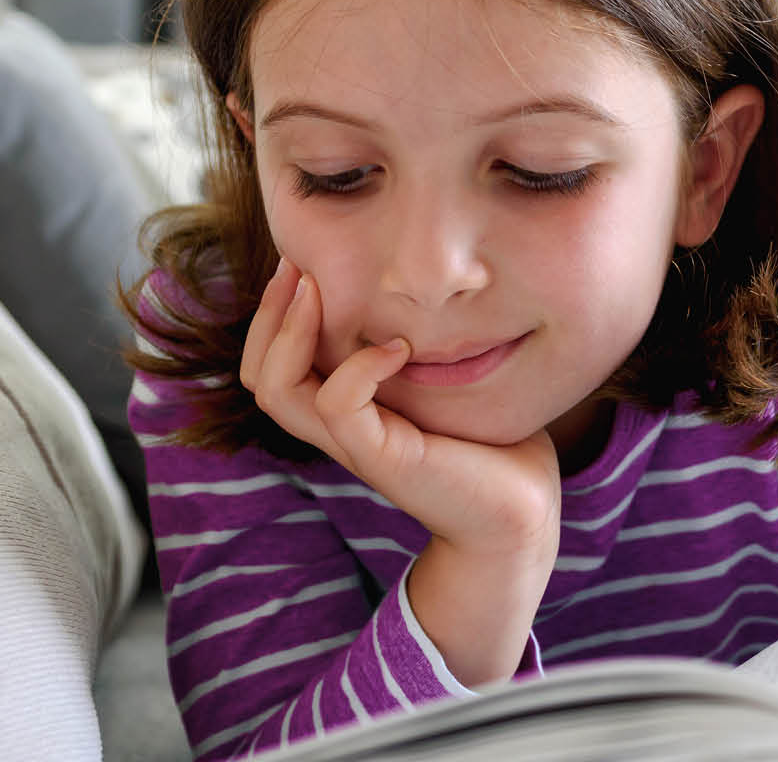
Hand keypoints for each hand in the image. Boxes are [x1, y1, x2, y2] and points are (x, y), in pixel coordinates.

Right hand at [240, 257, 562, 553]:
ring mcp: (355, 445)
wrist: (520, 516)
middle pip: (257, 373)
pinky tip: (400, 346)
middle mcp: (337, 428)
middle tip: (300, 261)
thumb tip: (427, 281)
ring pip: (277, 389)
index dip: (273, 311)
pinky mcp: (384, 459)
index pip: (270, 362)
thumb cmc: (492, 444)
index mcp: (343, 409)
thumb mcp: (446, 380)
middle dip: (269, 311)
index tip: (307, 260)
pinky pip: (339, 405)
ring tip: (322, 287)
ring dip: (291, 329)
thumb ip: (421, 340)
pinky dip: (360, 366)